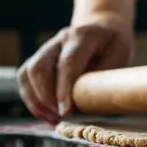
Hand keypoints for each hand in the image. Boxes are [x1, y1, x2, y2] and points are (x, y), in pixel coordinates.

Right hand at [17, 13, 133, 123]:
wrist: (104, 27)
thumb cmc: (114, 44)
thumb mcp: (120, 55)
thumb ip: (104, 74)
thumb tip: (88, 101)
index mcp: (83, 36)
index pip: (67, 63)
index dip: (63, 89)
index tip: (65, 112)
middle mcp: (60, 39)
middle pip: (40, 67)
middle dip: (45, 97)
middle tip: (59, 117)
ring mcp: (47, 47)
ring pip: (28, 72)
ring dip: (35, 100)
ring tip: (52, 119)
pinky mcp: (40, 57)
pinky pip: (25, 77)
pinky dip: (31, 98)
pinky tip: (44, 113)